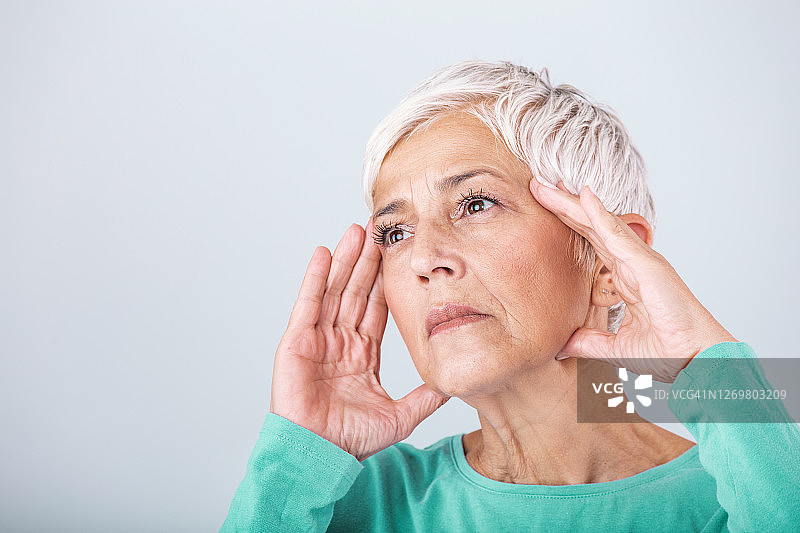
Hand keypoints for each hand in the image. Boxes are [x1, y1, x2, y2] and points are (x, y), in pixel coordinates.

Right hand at [269, 221, 449, 460]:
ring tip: (356, 231)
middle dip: (367, 261)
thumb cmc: (351, 440)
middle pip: (356, 292)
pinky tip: (324, 253)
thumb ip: (426, 397)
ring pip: (335, 291)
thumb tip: (454, 385)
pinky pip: (308, 304)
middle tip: (377, 229)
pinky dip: (315, 278)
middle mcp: (340, 341)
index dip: (386, 281)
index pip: (377, 308)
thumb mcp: (401, 415)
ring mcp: (318, 340)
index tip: (396, 255)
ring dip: (345, 260)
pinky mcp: (297, 342)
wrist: (319, 455)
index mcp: (362, 353)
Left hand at [530, 179, 737, 382]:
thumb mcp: (616, 348)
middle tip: (538, 186)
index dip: (568, 224)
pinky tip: (582, 195)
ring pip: (599, 223)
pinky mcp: (646, 264)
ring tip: (547, 185)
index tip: (545, 206)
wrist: (698, 361)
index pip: (590, 244)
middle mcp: (631, 264)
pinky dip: (599, 213)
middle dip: (563, 206)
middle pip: (590, 227)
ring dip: (572, 203)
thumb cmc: (669, 353)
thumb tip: (561, 345)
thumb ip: (588, 343)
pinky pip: (617, 234)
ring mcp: (640, 261)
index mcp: (625, 279)